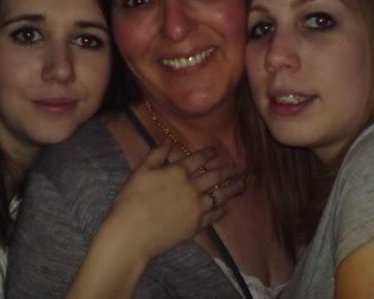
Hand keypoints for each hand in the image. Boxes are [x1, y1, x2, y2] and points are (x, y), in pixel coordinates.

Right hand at [105, 140, 246, 259]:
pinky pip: (214, 216)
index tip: (216, 151)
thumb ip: (156, 154)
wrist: (131, 234)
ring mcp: (197, 208)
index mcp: (178, 172)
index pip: (199, 159)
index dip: (209, 153)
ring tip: (243, 184)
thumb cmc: (130, 200)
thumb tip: (168, 140)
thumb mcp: (141, 171)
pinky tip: (226, 208)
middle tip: (241, 168)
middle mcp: (192, 188)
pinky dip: (222, 211)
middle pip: (216, 176)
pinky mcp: (196, 226)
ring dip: (233, 188)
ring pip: (220, 195)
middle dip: (229, 170)